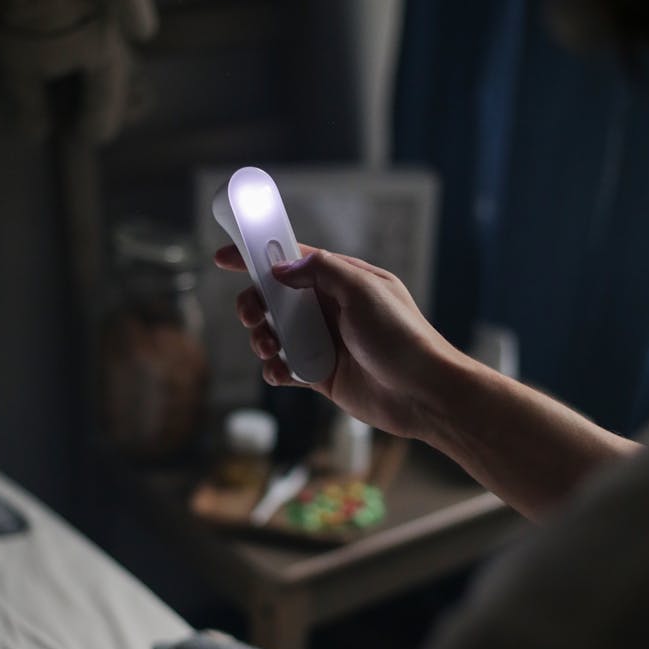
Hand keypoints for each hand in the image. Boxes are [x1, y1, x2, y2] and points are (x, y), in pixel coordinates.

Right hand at [214, 244, 458, 440]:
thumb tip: (282, 268)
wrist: (422, 393)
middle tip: (250, 315)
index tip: (226, 257)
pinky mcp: (323, 374)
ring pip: (276, 333)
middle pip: (276, 298)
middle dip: (255, 304)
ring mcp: (326, 342)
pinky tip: (279, 371)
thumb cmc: (402, 337)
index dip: (258, 256)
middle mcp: (332, 309)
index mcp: (344, 281)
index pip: (294, 260)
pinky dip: (276, 369)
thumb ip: (322, 271)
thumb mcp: (363, 290)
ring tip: (267, 347)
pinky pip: (286, 367)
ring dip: (262, 338)